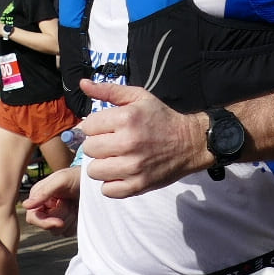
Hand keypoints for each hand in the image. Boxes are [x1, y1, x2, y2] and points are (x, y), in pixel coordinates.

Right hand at [22, 167, 80, 235]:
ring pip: (58, 231)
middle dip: (62, 216)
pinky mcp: (67, 222)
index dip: (45, 223)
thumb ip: (43, 192)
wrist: (93, 181)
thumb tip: (26, 205)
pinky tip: (78, 210)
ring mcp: (56, 216)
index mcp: (38, 197)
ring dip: (70, 219)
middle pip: (47, 227)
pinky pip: (68, 232)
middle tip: (69, 202)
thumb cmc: (76, 176)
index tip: (59, 222)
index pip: (32, 218)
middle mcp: (45, 208)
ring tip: (73, 204)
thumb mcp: (61, 180)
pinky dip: (75, 223)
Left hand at [77, 80, 207, 197]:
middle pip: (89, 149)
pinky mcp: (138, 185)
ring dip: (102, 165)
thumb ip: (108, 90)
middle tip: (112, 143)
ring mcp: (133, 167)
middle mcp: (128, 143)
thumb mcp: (138, 97)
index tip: (108, 128)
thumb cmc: (161, 118)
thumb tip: (83, 84)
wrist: (190, 142)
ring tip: (115, 159)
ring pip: (93, 171)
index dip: (96, 126)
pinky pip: (107, 190)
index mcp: (126, 118)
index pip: (88, 126)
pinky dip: (111, 183)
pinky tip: (121, 173)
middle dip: (98, 145)